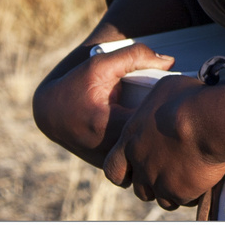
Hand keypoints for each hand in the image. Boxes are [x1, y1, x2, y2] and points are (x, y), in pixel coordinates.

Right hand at [32, 42, 174, 169]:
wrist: (49, 112)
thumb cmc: (76, 86)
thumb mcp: (101, 64)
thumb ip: (135, 56)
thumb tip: (170, 62)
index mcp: (111, 126)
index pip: (154, 124)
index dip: (168, 111)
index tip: (174, 100)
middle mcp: (111, 150)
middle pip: (154, 144)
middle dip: (168, 130)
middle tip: (174, 113)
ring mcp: (110, 163)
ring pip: (146, 158)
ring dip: (156, 143)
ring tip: (162, 123)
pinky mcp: (109, 168)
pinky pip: (137, 164)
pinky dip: (143, 150)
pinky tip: (147, 133)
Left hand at [103, 74, 224, 208]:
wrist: (208, 121)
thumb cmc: (186, 99)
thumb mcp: (164, 90)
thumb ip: (155, 103)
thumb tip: (162, 99)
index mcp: (131, 140)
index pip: (113, 167)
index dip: (122, 171)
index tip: (132, 170)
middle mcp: (140, 165)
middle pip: (139, 188)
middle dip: (152, 184)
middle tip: (168, 173)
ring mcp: (159, 182)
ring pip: (162, 198)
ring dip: (172, 190)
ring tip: (188, 176)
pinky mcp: (179, 192)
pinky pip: (183, 200)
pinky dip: (191, 193)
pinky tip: (202, 180)